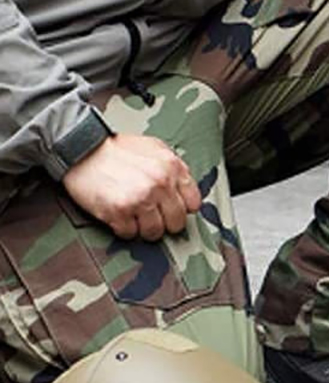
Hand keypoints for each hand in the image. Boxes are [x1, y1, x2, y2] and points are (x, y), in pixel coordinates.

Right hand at [63, 134, 201, 240]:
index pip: (194, 204)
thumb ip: (174, 169)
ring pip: (155, 232)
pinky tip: (118, 216)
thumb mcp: (154, 149)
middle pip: (177, 222)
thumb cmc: (116, 150)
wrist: (80, 148)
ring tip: (133, 216)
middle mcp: (160, 183)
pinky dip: (123, 229)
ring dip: (143, 228)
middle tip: (151, 215)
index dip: (182, 208)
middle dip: (164, 222)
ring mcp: (140, 198)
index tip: (171, 208)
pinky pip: (130, 234)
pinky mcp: (119, 211)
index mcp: (172, 167)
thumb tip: (185, 191)